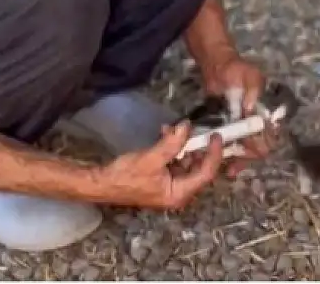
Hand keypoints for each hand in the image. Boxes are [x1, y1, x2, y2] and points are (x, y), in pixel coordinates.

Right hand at [96, 121, 222, 209]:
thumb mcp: (152, 158)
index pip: (206, 173)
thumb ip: (172, 143)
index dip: (214, 154)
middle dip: (197, 147)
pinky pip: (175, 163)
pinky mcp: (162, 180)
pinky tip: (164, 135)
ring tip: (172, 130)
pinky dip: (172, 149)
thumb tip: (187, 126)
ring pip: (186, 163)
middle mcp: (178, 193)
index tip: (216, 136)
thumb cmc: (126, 176)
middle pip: (198, 169)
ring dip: (182, 146)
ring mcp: (170, 187)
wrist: (103, 184)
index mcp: (180, 194)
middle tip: (197, 130)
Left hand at [204, 56, 277, 176]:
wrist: (217, 67)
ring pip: (244, 150)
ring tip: (227, 170)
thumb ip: (254, 90)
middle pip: (258, 147)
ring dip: (238, 160)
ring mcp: (242, 127)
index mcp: (267, 112)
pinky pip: (230, 146)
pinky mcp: (228, 129)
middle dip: (247, 156)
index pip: (270, 134)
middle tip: (234, 164)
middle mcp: (257, 123)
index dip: (262, 143)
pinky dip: (227, 156)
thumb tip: (250, 109)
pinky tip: (221, 166)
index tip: (252, 148)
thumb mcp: (250, 75)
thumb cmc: (237, 70)